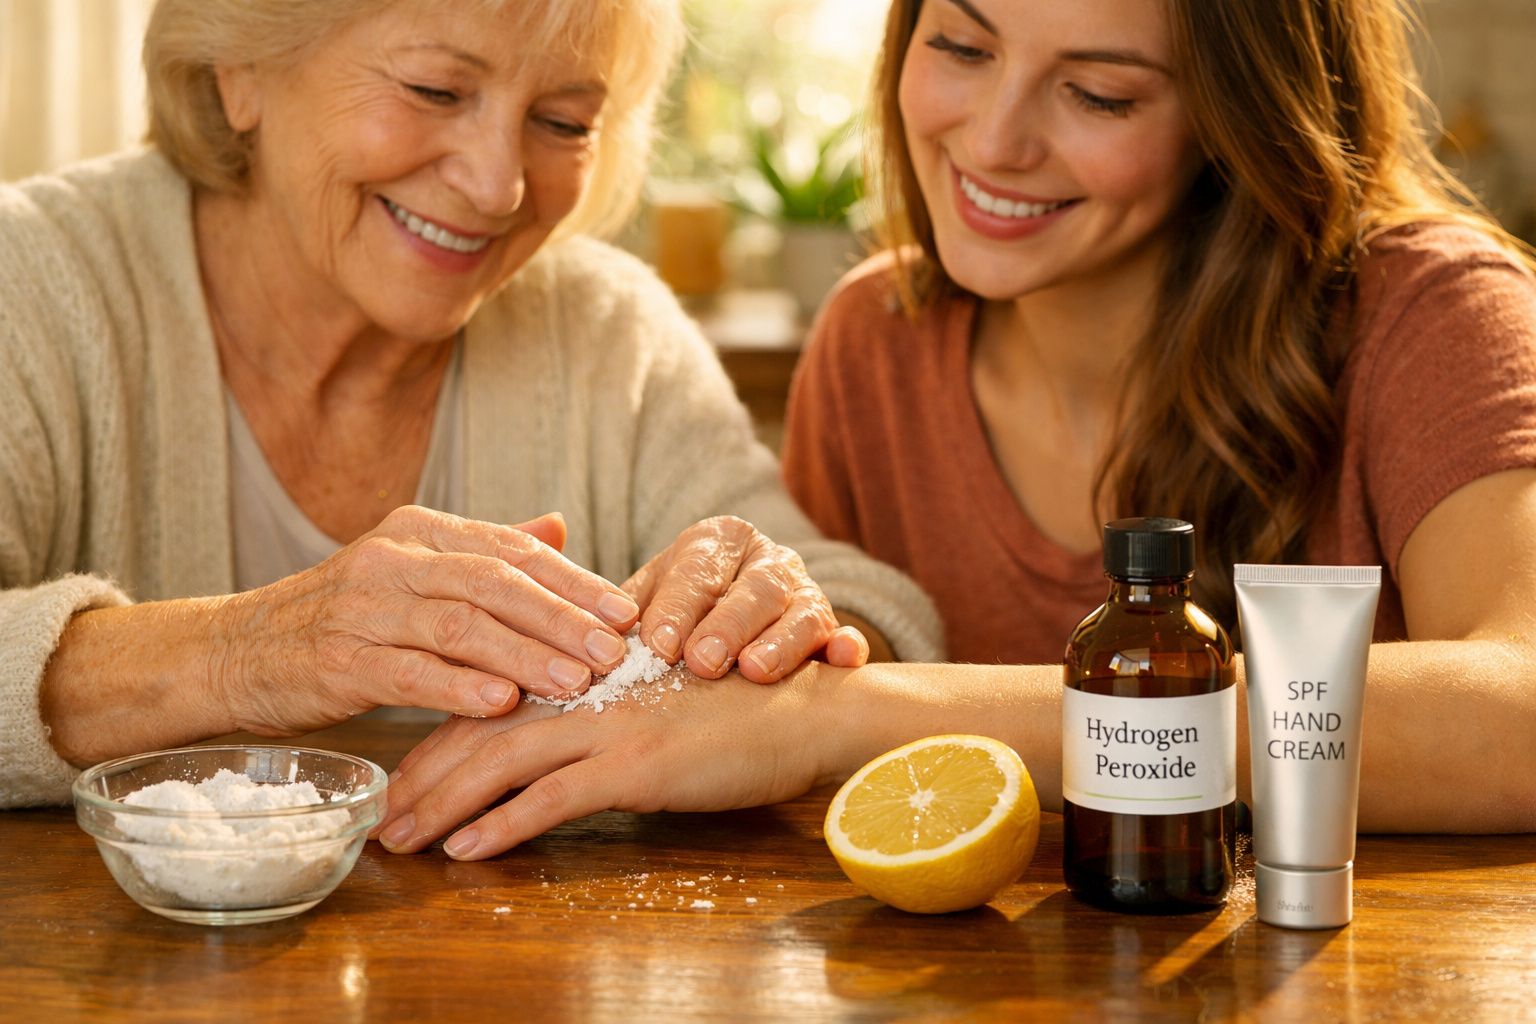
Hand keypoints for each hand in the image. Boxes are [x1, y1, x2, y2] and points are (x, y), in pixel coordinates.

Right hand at [215, 506, 640, 735]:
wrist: (235, 651)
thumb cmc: (341, 616)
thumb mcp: (412, 569)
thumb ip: (484, 552)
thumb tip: (558, 525)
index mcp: (420, 531)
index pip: (512, 551)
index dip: (574, 581)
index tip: (626, 611)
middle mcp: (393, 559)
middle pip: (494, 583)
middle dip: (563, 618)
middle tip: (615, 650)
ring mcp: (361, 608)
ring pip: (458, 626)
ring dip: (524, 656)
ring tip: (577, 682)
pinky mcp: (336, 660)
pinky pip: (408, 672)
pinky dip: (458, 687)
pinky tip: (502, 705)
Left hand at [375, 663, 834, 858]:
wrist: (808, 705)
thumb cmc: (746, 705)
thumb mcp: (665, 698)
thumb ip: (612, 709)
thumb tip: (568, 744)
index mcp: (592, 671)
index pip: (496, 699)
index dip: (442, 737)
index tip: (402, 774)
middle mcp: (590, 689)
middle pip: (481, 728)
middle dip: (422, 774)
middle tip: (381, 815)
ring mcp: (611, 723)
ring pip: (501, 760)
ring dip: (442, 802)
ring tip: (402, 840)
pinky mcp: (637, 763)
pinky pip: (552, 798)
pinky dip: (501, 824)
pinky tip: (465, 849)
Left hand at [625, 515, 868, 682]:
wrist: (733, 627)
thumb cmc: (675, 622)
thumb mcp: (643, 604)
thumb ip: (612, 613)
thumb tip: (579, 638)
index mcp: (715, 542)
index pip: (695, 570)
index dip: (677, 607)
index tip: (658, 646)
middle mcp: (766, 561)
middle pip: (753, 589)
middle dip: (728, 626)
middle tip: (703, 663)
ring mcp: (805, 594)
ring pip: (801, 612)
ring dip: (780, 642)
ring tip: (756, 672)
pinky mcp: (833, 629)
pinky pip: (845, 637)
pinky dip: (846, 648)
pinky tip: (841, 661)